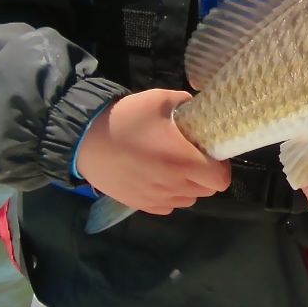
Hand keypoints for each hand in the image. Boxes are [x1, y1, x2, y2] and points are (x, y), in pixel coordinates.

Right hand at [75, 89, 230, 213]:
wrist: (86, 140)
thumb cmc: (126, 118)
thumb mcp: (160, 99)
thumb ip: (186, 103)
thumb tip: (198, 107)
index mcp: (183, 160)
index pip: (220, 179)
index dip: (221, 166)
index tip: (211, 152)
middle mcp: (173, 185)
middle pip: (207, 191)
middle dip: (207, 175)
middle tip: (195, 156)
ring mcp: (155, 199)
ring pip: (188, 200)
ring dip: (189, 186)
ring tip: (176, 167)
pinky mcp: (139, 205)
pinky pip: (167, 207)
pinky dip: (170, 196)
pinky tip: (160, 178)